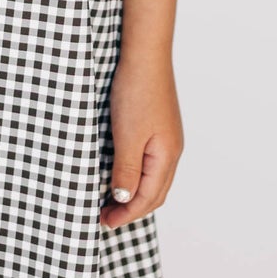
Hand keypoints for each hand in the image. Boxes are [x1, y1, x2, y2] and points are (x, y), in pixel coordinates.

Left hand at [98, 55, 182, 230]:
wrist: (145, 55)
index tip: (105, 222)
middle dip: (132, 208)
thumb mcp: (128, 136)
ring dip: (134, 194)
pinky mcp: (158, 126)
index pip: (149, 198)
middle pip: (155, 193)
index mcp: (167, 156)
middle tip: (106, 216)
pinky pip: (150, 162)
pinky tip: (121, 173)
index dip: (127, 213)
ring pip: (153, 178)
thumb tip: (125, 199)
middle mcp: (171, 150)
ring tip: (111, 200)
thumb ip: (127, 170)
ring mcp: (166, 138)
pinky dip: (136, 176)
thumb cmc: (137, 93)